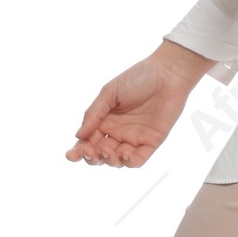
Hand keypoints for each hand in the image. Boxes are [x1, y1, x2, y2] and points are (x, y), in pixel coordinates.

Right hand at [66, 41, 217, 166]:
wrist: (167, 74)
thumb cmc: (137, 78)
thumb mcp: (110, 93)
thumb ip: (94, 114)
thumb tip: (78, 136)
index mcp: (105, 121)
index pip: (88, 141)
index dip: (78, 151)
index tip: (70, 155)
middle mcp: (117, 132)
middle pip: (99, 154)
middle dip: (91, 158)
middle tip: (89, 152)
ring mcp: (134, 138)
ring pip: (117, 160)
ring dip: (109, 160)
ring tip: (106, 151)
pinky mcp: (151, 142)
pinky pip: (138, 160)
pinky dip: (129, 162)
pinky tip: (124, 154)